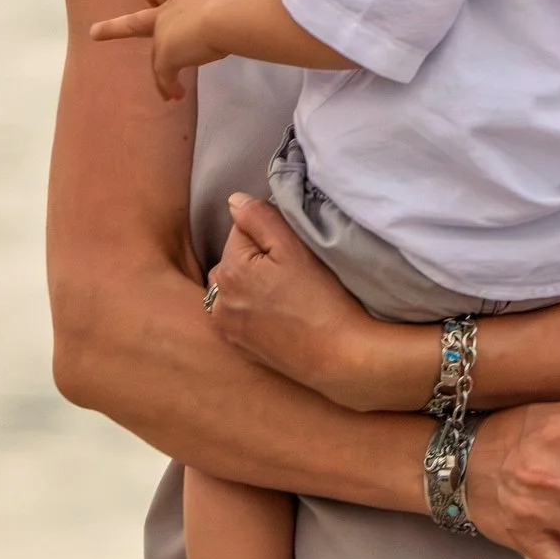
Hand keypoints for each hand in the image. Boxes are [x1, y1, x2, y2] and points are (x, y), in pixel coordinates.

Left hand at [88, 0, 223, 99]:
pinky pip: (165, 77)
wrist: (224, 17)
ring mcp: (162, 35)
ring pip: (156, 59)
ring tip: (167, 94)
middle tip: (94, 32)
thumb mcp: (223, 6)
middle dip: (113, 28)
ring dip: (161, 78)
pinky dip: (170, 88)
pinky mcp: (165, 56)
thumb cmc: (232, 8)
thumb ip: (220, 16)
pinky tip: (178, 97)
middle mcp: (168, 15)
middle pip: (135, 22)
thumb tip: (242, 26)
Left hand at [203, 194, 408, 408]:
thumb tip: (234, 201)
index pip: (241, 230)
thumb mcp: (294, 247)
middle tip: (292, 273)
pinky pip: (240, 314)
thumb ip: (259, 217)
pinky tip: (280, 315)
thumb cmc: (322, 299)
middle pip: (234, 259)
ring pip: (235, 287)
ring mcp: (228, 328)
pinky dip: (253, 310)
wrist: (341, 357)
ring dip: (251, 284)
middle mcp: (219, 300)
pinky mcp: (240, 348)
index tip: (293, 250)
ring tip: (287, 295)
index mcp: (228, 270)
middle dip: (256, 259)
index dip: (270, 234)